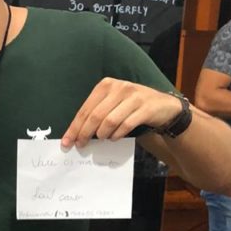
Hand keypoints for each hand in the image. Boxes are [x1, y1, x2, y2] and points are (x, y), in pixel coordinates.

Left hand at [62, 79, 183, 146]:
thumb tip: (76, 134)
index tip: (67, 142)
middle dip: (85, 133)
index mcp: (106, 85)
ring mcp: (134, 96)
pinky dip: (117, 135)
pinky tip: (114, 138)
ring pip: (110, 120)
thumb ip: (96, 114)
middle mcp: (119, 87)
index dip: (75, 127)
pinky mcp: (145, 108)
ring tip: (102, 139)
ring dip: (103, 134)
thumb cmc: (131, 107)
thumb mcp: (112, 104)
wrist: (163, 106)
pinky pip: (126, 125)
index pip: (86, 109)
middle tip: (81, 145)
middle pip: (95, 115)